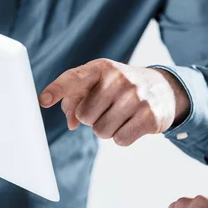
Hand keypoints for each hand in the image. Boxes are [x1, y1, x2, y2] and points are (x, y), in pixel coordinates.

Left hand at [39, 59, 189, 145]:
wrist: (163, 88)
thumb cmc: (120, 88)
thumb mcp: (98, 84)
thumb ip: (75, 100)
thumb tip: (71, 123)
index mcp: (102, 68)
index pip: (74, 78)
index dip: (57, 90)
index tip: (43, 101)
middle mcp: (119, 78)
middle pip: (85, 116)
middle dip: (92, 119)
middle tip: (106, 110)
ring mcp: (137, 97)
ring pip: (102, 131)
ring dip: (107, 130)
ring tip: (119, 116)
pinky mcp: (150, 116)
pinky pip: (121, 140)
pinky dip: (122, 137)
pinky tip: (132, 124)